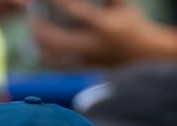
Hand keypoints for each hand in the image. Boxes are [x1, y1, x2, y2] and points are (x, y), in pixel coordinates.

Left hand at [32, 0, 167, 66]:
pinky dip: (48, 56)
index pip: (77, 11)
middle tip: (32, 18)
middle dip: (41, 29)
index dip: (60, 2)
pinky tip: (41, 46)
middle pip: (58, 40)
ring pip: (56, 56)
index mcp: (104, 26)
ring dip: (41, 44)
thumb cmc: (131, 25)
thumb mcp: (122, 5)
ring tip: (34, 31)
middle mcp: (94, 45)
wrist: (144, 55)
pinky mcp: (84, 69)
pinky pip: (61, 65)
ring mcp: (87, 59)